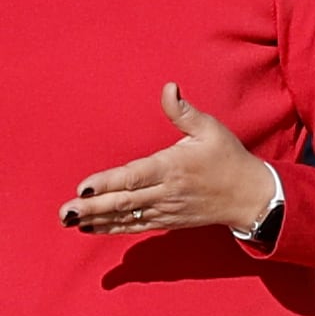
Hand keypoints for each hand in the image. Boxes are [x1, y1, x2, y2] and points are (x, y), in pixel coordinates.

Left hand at [63, 85, 277, 236]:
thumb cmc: (228, 158)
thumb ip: (184, 112)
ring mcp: (165, 210)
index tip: (84, 187)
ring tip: (69, 220)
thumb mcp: (210, 129)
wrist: (249, 196)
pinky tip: (89, 227)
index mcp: (173, 167)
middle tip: (65, 211)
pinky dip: (111, 228)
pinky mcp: (166, 221)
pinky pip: (134, 226)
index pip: (135, 176)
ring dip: (96, 219)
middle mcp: (166, 192)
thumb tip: (169, 88)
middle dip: (93, 206)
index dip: (108, 182)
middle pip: (124, 201)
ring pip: (126, 217)